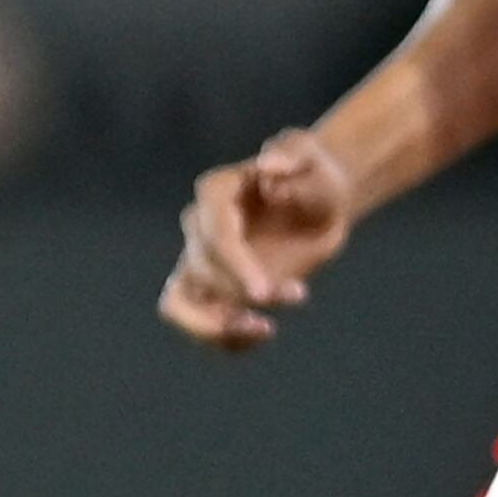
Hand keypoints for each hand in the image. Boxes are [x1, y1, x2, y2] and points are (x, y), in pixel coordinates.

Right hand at [159, 128, 356, 351]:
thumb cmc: (316, 178)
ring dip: (212, 328)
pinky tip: (264, 331)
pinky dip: (226, 340)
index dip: (234, 267)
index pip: (213, 233)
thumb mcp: (314, 160)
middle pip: (203, 270)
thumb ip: (293, 156)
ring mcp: (201, 262)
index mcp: (217, 192)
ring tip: (260, 331)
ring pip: (178, 305)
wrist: (318, 205)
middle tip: (296, 293)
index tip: (264, 295)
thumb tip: (269, 167)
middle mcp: (199, 228)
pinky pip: (199, 324)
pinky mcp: (212, 291)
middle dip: (245, 292)